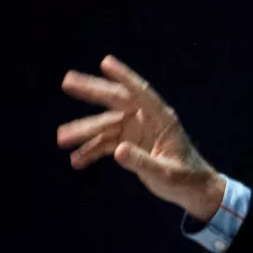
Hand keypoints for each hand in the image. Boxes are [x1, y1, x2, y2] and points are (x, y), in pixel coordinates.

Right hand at [57, 55, 225, 221]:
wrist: (191, 190)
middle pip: (117, 101)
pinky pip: (105, 144)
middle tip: (67, 81)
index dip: (125, 77)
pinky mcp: (129, 144)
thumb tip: (118, 151)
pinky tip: (76, 160)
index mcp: (163, 120)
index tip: (105, 62)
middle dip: (92, 91)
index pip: (142, 93)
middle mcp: (147, 120)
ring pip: (105, 125)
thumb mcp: (166, 174)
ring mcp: (136, 131)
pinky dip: (91, 151)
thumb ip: (143, 163)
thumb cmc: (185, 179)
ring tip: (61, 138)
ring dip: (84, 132)